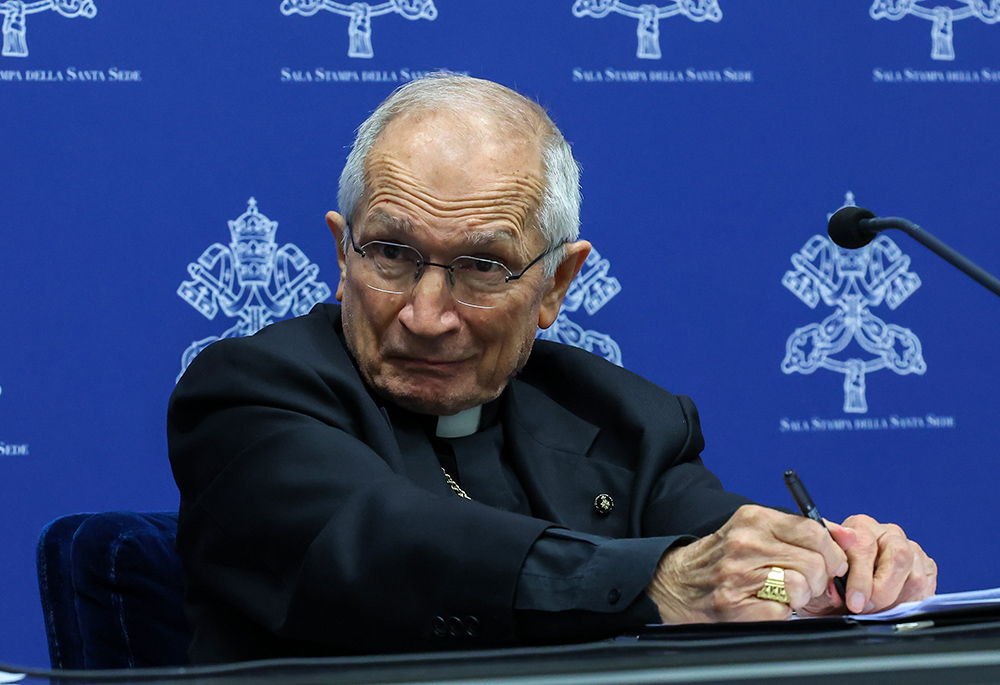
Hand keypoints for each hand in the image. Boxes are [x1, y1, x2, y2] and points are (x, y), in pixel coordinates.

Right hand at [646, 505, 850, 622]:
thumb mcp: (757, 530)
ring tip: (784, 594)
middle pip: (814, 562)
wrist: (676, 582)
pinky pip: (783, 611)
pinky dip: (782, 613)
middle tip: (806, 583)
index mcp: (753, 519)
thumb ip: (804, 531)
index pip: (812, 530)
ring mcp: (738, 575)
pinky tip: (767, 604)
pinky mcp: (735, 605)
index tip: (831, 563)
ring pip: (801, 586)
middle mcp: (744, 543)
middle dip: (819, 579)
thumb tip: (850, 537)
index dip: (832, 552)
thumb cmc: (723, 558)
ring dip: (800, 597)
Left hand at [822, 514, 936, 614]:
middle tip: (867, 610)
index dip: (860, 578)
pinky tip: (892, 608)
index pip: (864, 546)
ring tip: (876, 612)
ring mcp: (911, 549)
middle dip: (882, 590)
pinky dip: (910, 604)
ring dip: (896, 601)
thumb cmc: (830, 585)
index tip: (854, 601)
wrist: (842, 598)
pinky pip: (926, 588)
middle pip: (898, 557)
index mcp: (860, 527)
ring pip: (915, 577)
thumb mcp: (821, 579)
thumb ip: (826, 579)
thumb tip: (835, 588)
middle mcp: (888, 533)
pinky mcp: (926, 567)